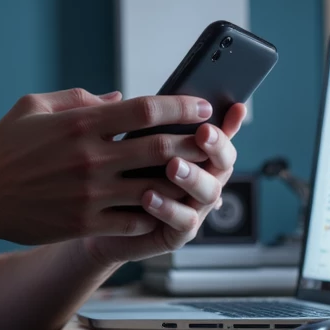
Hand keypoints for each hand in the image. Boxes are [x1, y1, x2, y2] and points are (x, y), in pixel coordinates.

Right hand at [0, 87, 228, 247]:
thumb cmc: (3, 147)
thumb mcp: (34, 106)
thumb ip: (79, 98)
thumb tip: (119, 97)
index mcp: (81, 123)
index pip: (145, 109)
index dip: (181, 105)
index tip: (203, 105)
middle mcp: (90, 157)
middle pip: (160, 148)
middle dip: (194, 143)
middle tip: (214, 141)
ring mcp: (90, 193)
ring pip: (154, 186)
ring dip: (183, 181)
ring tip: (201, 176)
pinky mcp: (85, 222)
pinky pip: (134, 219)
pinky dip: (155, 212)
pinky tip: (167, 206)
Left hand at [80, 101, 247, 268]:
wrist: (95, 219)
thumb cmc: (110, 175)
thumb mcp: (116, 143)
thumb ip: (120, 122)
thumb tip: (116, 96)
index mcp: (192, 152)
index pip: (218, 134)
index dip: (230, 122)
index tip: (234, 107)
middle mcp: (199, 178)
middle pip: (223, 162)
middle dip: (217, 146)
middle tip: (202, 133)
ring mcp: (192, 206)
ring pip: (209, 191)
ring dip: (193, 177)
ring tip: (173, 166)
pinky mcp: (176, 232)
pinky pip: (183, 222)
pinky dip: (170, 208)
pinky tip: (149, 196)